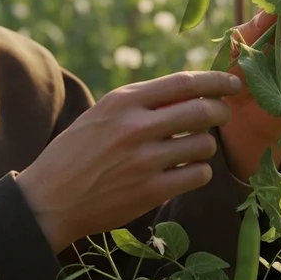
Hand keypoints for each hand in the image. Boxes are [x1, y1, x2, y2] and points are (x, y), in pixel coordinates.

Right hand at [17, 71, 241, 253]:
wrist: (48, 199)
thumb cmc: (76, 153)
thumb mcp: (102, 115)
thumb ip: (141, 103)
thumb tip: (189, 92)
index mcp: (123, 101)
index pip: (183, 82)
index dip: (215, 80)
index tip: (232, 82)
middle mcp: (135, 127)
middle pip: (202, 111)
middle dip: (221, 112)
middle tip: (222, 115)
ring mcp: (144, 161)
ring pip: (204, 144)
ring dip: (206, 145)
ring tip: (193, 149)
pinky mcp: (151, 191)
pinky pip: (198, 175)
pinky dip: (198, 172)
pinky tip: (185, 172)